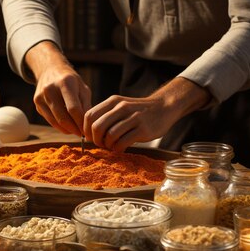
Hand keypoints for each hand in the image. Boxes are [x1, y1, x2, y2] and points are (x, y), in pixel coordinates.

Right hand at [25, 41, 90, 135]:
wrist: (50, 69)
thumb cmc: (71, 81)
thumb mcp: (82, 88)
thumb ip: (86, 105)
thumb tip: (88, 125)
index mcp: (65, 83)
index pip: (74, 109)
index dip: (81, 123)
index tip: (88, 130)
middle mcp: (50, 89)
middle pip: (63, 118)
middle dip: (74, 129)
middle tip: (82, 134)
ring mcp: (41, 97)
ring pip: (55, 122)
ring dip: (67, 130)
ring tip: (76, 131)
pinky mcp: (37, 103)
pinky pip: (50, 120)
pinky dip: (59, 126)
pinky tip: (68, 126)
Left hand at [84, 77, 210, 151]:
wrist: (164, 108)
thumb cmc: (138, 111)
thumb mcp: (121, 106)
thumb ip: (106, 115)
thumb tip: (88, 133)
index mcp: (113, 101)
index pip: (89, 116)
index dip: (86, 130)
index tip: (91, 137)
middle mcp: (122, 108)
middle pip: (97, 127)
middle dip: (96, 140)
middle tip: (101, 144)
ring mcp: (133, 118)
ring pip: (110, 135)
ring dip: (108, 145)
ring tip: (112, 146)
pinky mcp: (143, 129)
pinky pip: (123, 142)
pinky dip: (118, 149)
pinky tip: (121, 148)